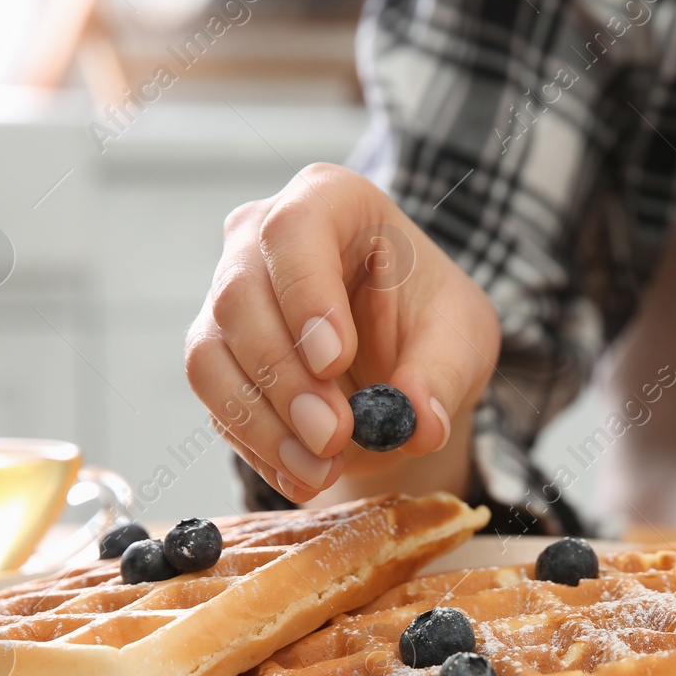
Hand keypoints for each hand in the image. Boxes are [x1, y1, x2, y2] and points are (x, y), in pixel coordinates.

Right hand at [185, 165, 499, 502]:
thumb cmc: (432, 320)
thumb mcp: (463, 339)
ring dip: (263, 422)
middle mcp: (262, 239)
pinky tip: (303, 475)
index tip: (334, 360)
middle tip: (335, 435)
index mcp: (331, 201)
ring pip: (212, 355)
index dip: (305, 294)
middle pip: (240, 297)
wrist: (405, 357)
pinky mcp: (218, 356)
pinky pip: (216, 402)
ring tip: (321, 467)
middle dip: (286, 377)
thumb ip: (443, 375)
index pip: (294, 228)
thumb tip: (421, 423)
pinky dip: (257, 446)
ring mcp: (229, 297)